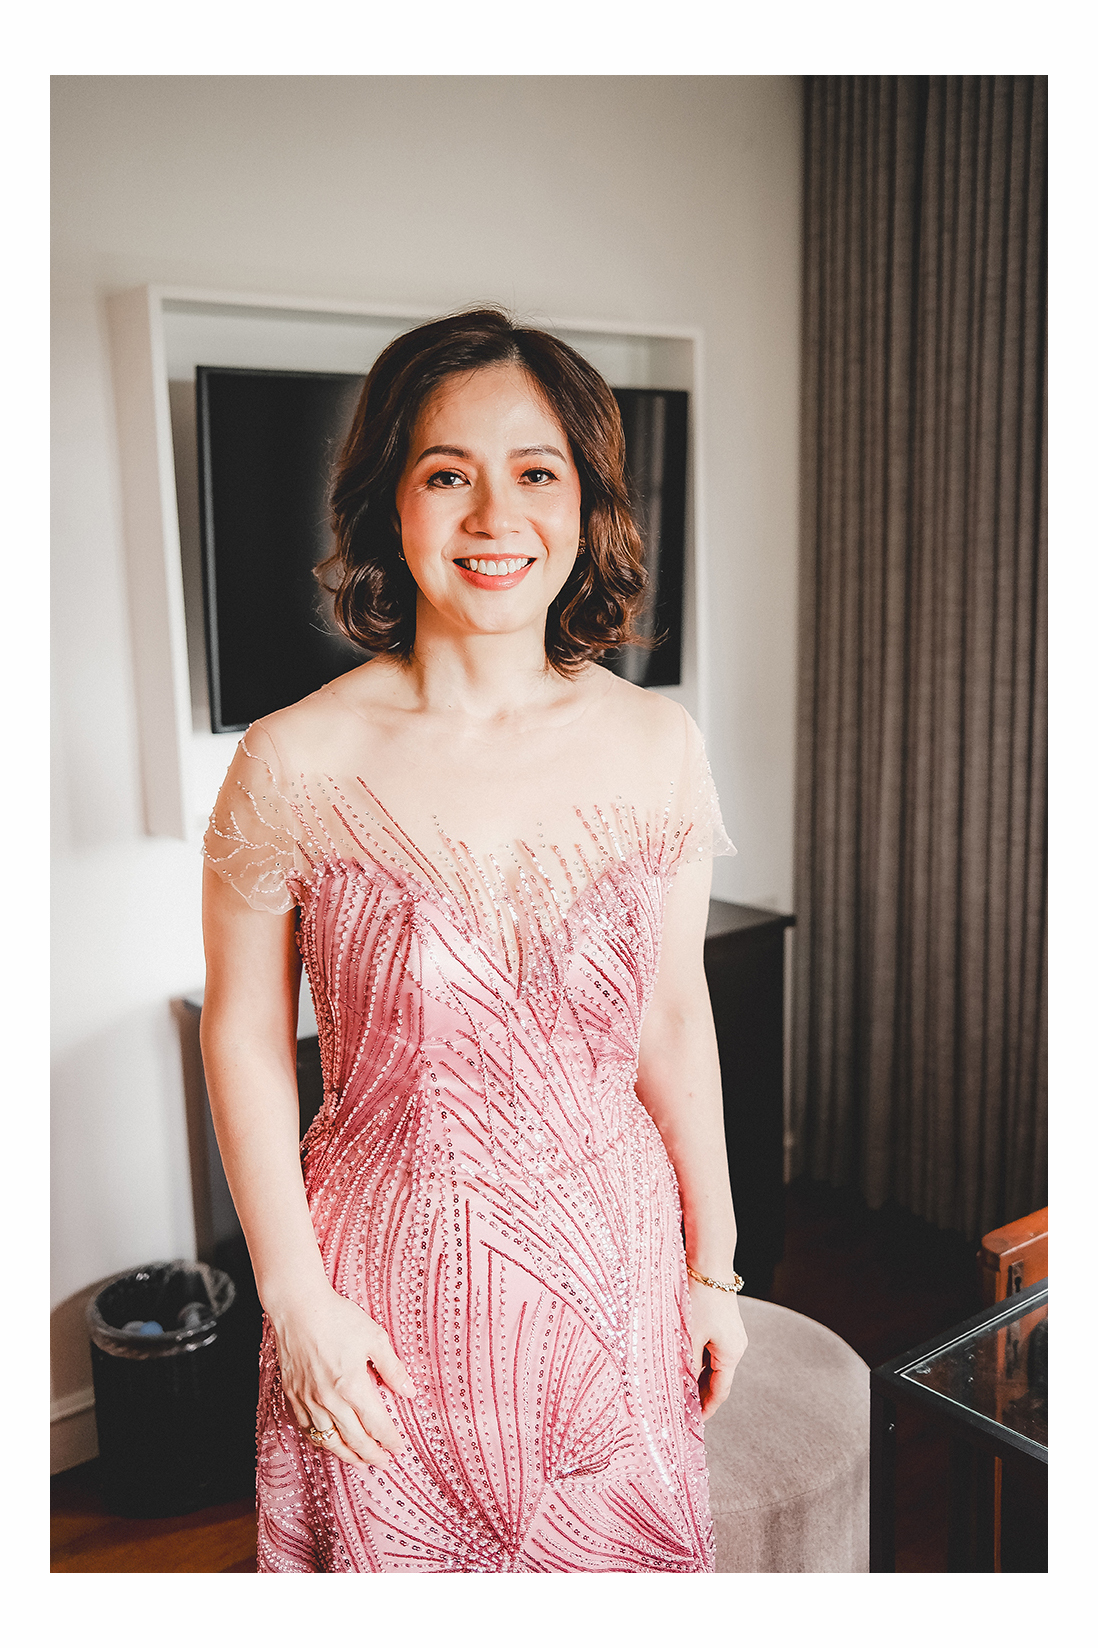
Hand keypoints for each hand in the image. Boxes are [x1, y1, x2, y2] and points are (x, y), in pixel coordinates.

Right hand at [269, 1284, 416, 1472]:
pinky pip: (308, 1429)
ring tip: (360, 1462)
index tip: (399, 1448)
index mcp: (353, 1387)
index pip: (377, 1425)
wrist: (298, 1308)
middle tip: (384, 1463)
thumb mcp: (374, 1337)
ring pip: (330, 1440)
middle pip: (355, 1440)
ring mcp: (309, 1400)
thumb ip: (392, 1368)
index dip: (389, 1440)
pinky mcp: (294, 1396)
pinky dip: (322, 1441)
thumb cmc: (337, 1318)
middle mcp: (330, 1400)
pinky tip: (330, 1443)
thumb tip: (409, 1392)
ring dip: (347, 1455)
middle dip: (372, 1455)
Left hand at [688, 1279, 747, 1419]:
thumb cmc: (700, 1298)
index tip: (694, 1423)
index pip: (720, 1392)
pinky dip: (696, 1359)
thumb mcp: (690, 1335)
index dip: (706, 1409)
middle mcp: (735, 1345)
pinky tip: (679, 1362)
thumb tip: (678, 1386)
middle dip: (699, 1394)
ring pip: (711, 1363)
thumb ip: (685, 1363)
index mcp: (731, 1353)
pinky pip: (709, 1348)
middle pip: (717, 1379)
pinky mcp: (722, 1321)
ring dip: (696, 1375)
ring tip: (676, 1389)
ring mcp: (730, 1333)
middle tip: (681, 1410)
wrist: (708, 1262)